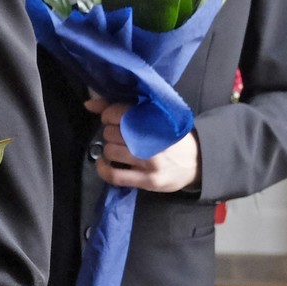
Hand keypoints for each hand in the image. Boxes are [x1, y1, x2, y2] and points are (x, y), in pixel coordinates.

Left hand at [85, 97, 199, 192]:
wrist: (198, 162)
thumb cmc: (172, 138)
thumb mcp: (155, 118)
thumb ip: (123, 109)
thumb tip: (88, 104)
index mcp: (156, 121)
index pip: (119, 113)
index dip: (108, 114)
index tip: (111, 118)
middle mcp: (152, 141)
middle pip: (112, 133)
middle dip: (110, 132)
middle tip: (118, 135)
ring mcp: (150, 163)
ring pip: (111, 152)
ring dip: (109, 149)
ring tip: (117, 148)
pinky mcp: (148, 181)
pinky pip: (114, 175)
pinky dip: (103, 169)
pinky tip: (104, 163)